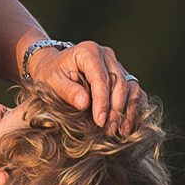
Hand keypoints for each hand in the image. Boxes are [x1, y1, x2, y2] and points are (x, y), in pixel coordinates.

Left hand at [25, 40, 144, 137]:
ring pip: (131, 87)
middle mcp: (106, 55)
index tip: (100, 121)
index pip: (101, 78)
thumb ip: (68, 91)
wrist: (53, 66)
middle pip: (119, 83)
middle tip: (110, 131)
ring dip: (128, 110)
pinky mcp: (122, 74)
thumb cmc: (50, 74)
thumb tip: (85, 104)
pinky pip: (135, 90)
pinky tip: (129, 125)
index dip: (102, 101)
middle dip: (116, 109)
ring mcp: (116, 64)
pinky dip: (135, 107)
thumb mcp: (51, 82)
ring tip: (121, 132)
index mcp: (88, 52)